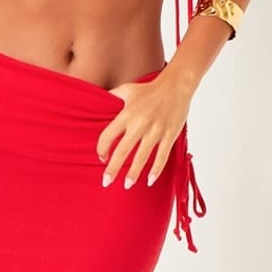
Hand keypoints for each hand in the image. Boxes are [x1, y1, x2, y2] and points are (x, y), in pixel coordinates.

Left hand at [96, 70, 192, 190]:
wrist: (176, 86)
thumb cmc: (149, 89)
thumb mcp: (127, 89)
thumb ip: (111, 96)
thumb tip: (95, 98)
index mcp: (127, 114)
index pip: (108, 136)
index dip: (102, 149)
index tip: (101, 159)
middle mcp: (140, 124)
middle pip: (123, 151)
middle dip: (113, 169)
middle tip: (106, 182)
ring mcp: (156, 131)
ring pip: (142, 157)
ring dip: (133, 173)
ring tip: (127, 185)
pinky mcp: (169, 135)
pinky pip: (162, 156)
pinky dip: (156, 170)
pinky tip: (149, 181)